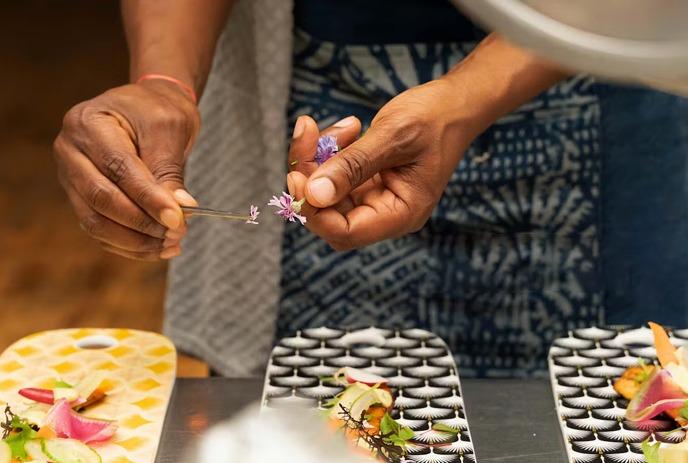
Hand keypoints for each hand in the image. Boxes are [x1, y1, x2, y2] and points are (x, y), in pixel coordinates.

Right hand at [53, 79, 199, 259]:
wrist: (147, 105)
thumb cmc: (157, 110)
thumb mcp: (169, 128)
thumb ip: (169, 169)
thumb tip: (179, 211)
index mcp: (88, 123)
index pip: (118, 169)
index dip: (149, 198)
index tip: (178, 219)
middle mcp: (70, 151)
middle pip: (100, 199)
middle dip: (142, 223)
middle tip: (178, 233)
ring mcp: (70, 177)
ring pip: (95, 222)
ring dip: (135, 241)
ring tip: (172, 244)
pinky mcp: (80, 198)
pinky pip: (100, 230)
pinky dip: (129, 245)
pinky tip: (158, 248)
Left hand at [287, 79, 472, 250]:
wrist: (454, 104)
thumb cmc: (434, 119)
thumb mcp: (393, 137)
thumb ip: (353, 166)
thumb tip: (314, 195)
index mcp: (401, 214)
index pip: (344, 232)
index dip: (314, 211)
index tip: (297, 175)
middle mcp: (386, 213)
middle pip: (328, 214)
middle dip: (311, 175)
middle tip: (307, 134)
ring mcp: (374, 198)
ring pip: (326, 191)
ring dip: (321, 156)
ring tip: (347, 126)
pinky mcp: (366, 181)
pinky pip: (334, 174)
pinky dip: (331, 150)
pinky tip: (351, 128)